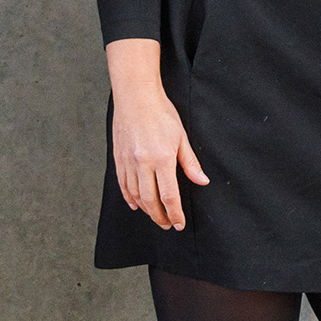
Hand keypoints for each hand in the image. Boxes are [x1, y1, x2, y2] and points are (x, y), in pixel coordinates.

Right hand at [107, 39, 208, 230]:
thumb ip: (190, 163)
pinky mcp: (118, 158)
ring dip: (146, 210)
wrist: (136, 96)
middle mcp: (143, 163)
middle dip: (160, 217)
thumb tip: (202, 181)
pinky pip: (123, 184)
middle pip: (151, 200)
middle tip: (167, 225)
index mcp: (162, 158)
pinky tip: (136, 205)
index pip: (169, 196)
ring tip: (155, 216)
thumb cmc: (161, 113)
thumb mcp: (181, 137)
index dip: (174, 213)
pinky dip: (129, 198)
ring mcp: (128, 161)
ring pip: (135, 195)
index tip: (179, 224)